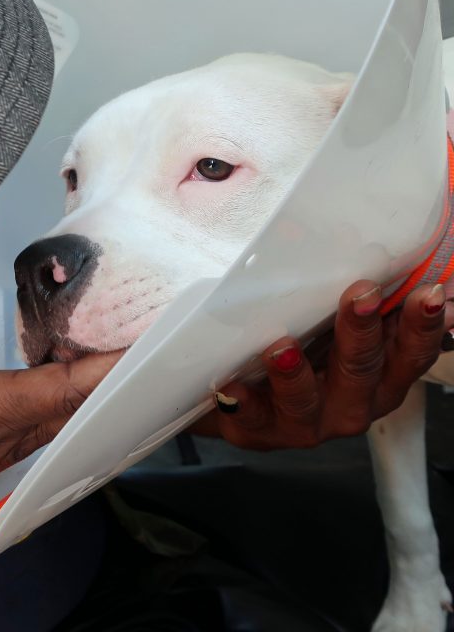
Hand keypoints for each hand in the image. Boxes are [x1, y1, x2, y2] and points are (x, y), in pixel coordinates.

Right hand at [0, 309, 119, 555]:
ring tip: (111, 336)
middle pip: (80, 398)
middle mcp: (8, 433)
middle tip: (143, 326)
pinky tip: (72, 365)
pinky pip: (50, 417)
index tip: (143, 346)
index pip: (61, 385)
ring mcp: (10, 447)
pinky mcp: (3, 452)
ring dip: (94, 378)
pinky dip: (70, 391)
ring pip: (69, 410)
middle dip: (114, 364)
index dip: (105, 365)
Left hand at [190, 280, 448, 449]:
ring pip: (306, 400)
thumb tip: (347, 232)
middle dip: (362, 333)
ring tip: (280, 347)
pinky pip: (251, 418)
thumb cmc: (303, 351)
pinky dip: (242, 403)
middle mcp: (350, 403)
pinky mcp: (260, 430)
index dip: (423, 325)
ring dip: (296, 373)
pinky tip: (232, 387)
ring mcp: (306, 421)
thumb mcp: (330, 320)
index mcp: (378, 375)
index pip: (410, 351)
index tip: (430, 293)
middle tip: (360, 295)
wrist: (245, 396)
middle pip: (363, 371)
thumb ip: (347, 289)